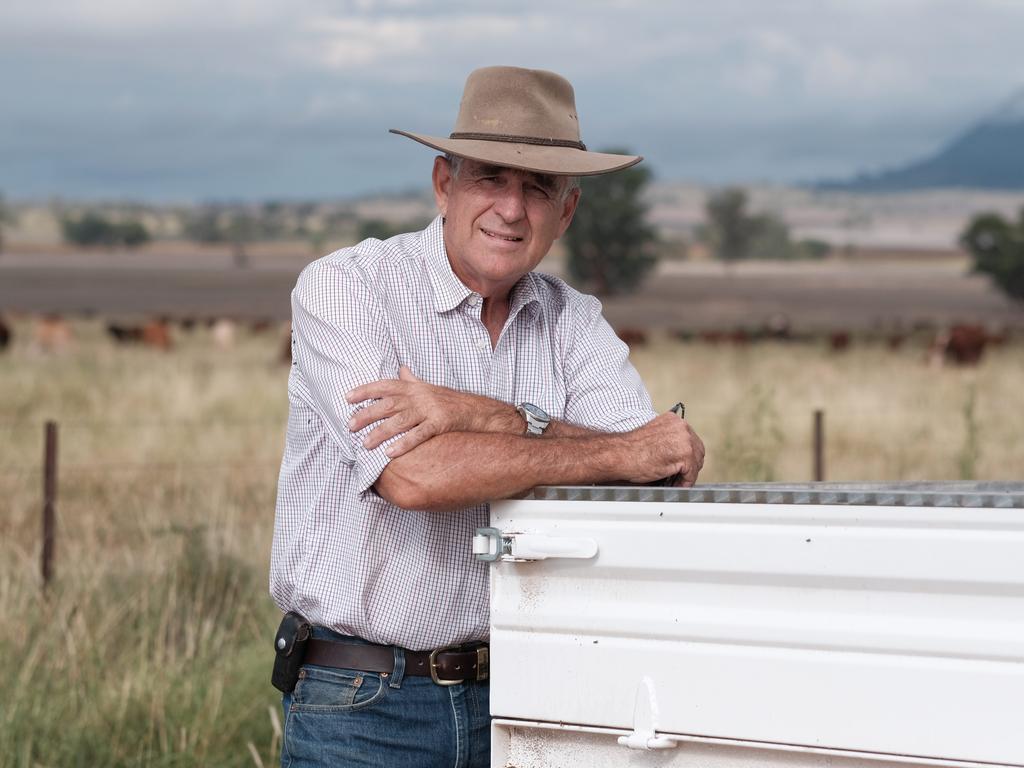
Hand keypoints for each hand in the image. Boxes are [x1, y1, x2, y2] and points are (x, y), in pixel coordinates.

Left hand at [346, 366, 514, 457]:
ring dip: (381, 432)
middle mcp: (419, 396)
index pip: (385, 386)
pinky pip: (419, 434)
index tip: (348, 398)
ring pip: (400, 420)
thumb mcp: (429, 387)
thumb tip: (401, 368)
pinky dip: (404, 443)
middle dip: (367, 414)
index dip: (365, 390)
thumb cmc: (450, 401)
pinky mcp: (440, 423)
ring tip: (365, 444)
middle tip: (350, 425)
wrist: (477, 411)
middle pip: (388, 404)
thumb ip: (412, 380)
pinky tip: (391, 453)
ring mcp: (430, 409)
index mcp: (414, 387)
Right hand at [618, 412, 705, 486]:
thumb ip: (668, 441)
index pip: (690, 439)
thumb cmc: (631, 450)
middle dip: (690, 465)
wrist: (620, 455)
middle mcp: (681, 426)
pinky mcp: (685, 454)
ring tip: (677, 483)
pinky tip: (676, 485)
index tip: (682, 467)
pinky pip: (691, 473)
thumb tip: (679, 456)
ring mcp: (685, 440)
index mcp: (674, 420)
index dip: (687, 456)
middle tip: (681, 477)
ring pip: (696, 462)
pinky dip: (685, 482)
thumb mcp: (654, 437)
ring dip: (688, 474)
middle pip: (697, 450)